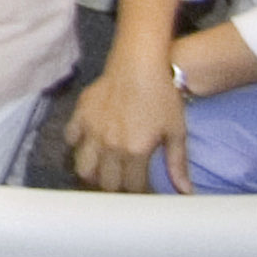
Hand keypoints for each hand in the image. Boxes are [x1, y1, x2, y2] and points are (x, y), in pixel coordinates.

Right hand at [64, 47, 187, 194]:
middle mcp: (110, 145)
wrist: (140, 63)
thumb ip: (177, 164)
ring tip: (103, 171)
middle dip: (115, 189)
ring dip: (93, 174)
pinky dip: (78, 145)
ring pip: (83, 168)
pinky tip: (89, 144)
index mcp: (135, 151)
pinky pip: (70, 139)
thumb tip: (186, 192)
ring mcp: (92, 130)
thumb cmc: (162, 96)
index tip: (143, 191)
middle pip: (105, 184)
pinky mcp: (81, 114)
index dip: (139, 194)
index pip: (131, 188)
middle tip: (123, 184)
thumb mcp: (176, 131)